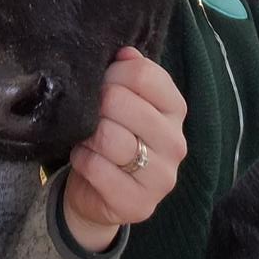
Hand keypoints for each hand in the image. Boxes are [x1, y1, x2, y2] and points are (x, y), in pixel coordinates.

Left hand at [62, 47, 186, 252]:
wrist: (100, 192)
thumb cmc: (113, 133)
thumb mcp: (123, 100)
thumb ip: (127, 72)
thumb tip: (124, 53)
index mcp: (175, 109)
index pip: (144, 75)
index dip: (113, 74)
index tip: (102, 83)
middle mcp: (176, 143)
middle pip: (122, 102)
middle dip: (95, 104)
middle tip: (89, 113)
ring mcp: (162, 177)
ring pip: (108, 136)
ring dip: (87, 134)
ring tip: (87, 137)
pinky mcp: (139, 204)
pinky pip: (97, 168)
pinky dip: (82, 159)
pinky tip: (84, 158)